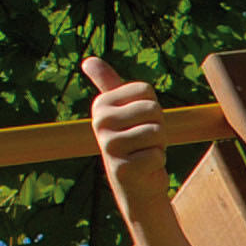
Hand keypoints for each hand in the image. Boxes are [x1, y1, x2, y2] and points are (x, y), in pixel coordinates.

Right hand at [81, 55, 168, 199]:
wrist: (136, 184)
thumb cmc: (135, 142)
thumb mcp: (121, 110)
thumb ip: (107, 83)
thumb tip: (87, 60)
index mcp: (101, 105)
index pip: (146, 90)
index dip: (152, 108)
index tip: (140, 122)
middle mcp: (100, 123)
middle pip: (153, 109)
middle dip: (158, 127)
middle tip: (144, 141)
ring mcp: (109, 147)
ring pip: (156, 132)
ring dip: (158, 145)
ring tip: (144, 153)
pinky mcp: (122, 169)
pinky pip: (157, 155)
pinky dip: (157, 163)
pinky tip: (144, 169)